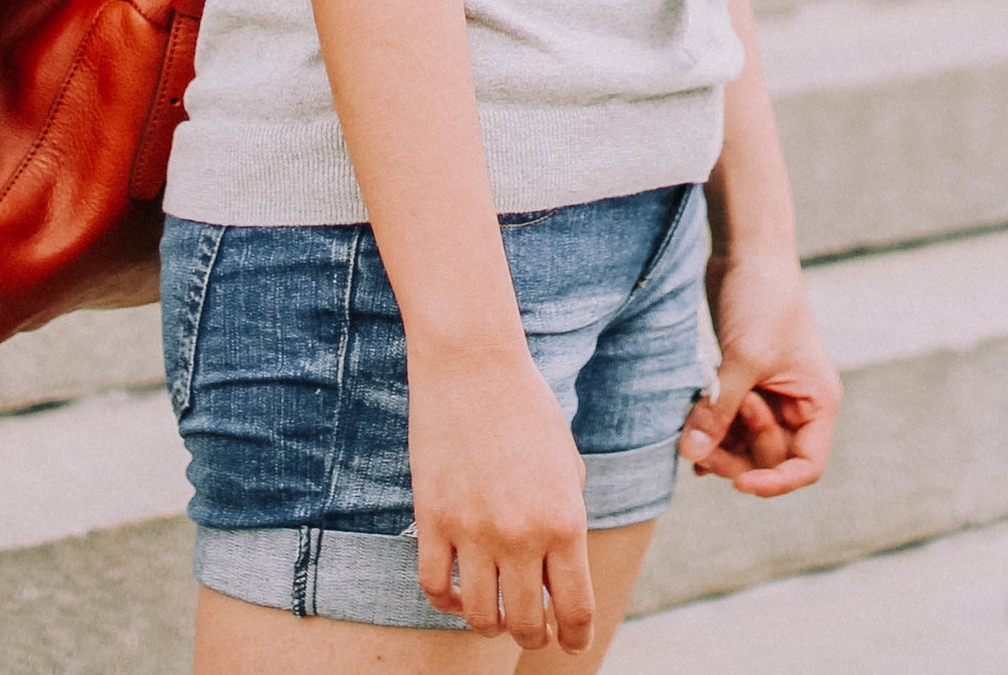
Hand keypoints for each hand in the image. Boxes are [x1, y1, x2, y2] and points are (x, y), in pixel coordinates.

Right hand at [409, 342, 594, 651]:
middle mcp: (522, 535)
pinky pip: (435, 589)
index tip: (569, 645)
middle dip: (533, 636)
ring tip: (494, 608)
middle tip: (531, 628)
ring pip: (481, 619)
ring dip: (490, 623)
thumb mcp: (566, 463)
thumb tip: (559, 575)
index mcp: (565, 520)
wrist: (473, 361)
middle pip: (526, 626)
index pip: (575, 611)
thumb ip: (567, 519)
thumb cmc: (527, 406)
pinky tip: (459, 589)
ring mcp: (473, 530)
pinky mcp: (432, 519)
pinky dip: (448, 602)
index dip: (574, 639)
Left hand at [680, 247, 840, 496]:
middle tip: (700, 442)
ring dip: (717, 444)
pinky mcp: (741, 379)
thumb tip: (691, 454)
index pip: (806, 465)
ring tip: (689, 430)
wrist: (746, 249)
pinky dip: (709, 429)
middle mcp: (796, 403)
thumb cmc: (762, 298)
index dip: (776, 482)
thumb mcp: (743, 358)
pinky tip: (687, 436)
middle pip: (768, 459)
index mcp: (816, 402)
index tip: (740, 483)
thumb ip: (719, 409)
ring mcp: (768, 392)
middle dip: (736, 457)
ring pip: (743, 443)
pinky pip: (727, 422)